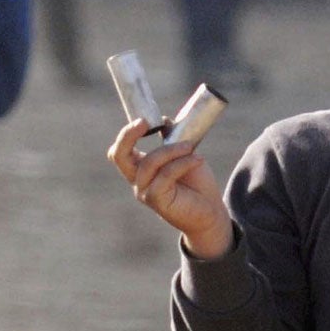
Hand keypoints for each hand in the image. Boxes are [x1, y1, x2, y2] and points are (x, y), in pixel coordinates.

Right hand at [108, 120, 232, 258]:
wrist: (211, 211)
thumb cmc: (197, 183)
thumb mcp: (183, 155)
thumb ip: (172, 139)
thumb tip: (163, 120)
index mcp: (141, 168)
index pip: (120, 151)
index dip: (126, 133)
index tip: (145, 119)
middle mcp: (138, 180)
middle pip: (118, 156)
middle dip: (128, 135)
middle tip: (146, 122)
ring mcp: (145, 191)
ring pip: (149, 163)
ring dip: (171, 150)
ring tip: (190, 147)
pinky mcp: (157, 200)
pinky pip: (165, 175)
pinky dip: (182, 163)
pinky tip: (198, 159)